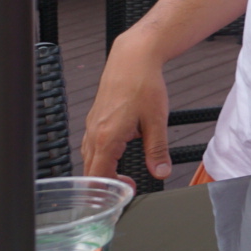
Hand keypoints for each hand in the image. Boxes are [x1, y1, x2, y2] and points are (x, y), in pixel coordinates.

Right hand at [80, 38, 172, 186]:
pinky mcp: (94, 119)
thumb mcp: (157, 120)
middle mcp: (94, 134)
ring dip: (102, 170)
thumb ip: (158, 150)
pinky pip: (91, 145)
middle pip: (90, 171)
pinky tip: (116, 154)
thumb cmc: (143, 84)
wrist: (132, 59)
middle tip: (126, 187)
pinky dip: (100, 156)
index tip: (127, 192)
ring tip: (122, 175)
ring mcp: (91, 126)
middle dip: (105, 184)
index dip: (111, 190)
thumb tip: (160, 172)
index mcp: (107, 138)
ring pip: (89, 159)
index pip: (99, 177)